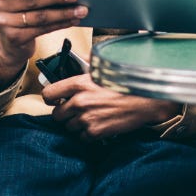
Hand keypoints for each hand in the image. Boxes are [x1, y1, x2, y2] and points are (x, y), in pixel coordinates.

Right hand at [0, 0, 85, 87]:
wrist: (10, 44)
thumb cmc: (19, 11)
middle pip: (29, 0)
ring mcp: (2, 24)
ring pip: (39, 16)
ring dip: (63, 13)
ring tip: (81, 10)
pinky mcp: (14, 38)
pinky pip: (42, 29)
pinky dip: (60, 24)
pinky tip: (73, 19)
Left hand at [43, 74, 179, 140]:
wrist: (146, 101)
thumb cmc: (127, 84)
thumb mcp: (105, 68)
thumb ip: (89, 63)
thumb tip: (80, 57)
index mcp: (79, 83)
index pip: (48, 94)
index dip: (51, 98)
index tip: (55, 99)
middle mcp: (79, 101)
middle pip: (57, 115)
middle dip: (65, 113)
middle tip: (76, 110)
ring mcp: (87, 118)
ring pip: (69, 127)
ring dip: (77, 124)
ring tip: (91, 117)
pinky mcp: (95, 132)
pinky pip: (82, 138)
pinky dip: (88, 134)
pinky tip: (98, 125)